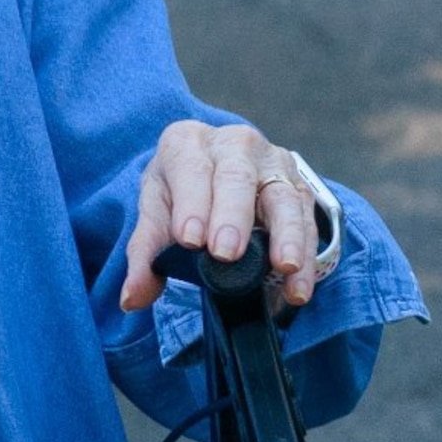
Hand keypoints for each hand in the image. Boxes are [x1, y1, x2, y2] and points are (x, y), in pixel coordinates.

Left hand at [119, 122, 328, 312]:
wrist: (216, 174)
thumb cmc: (182, 194)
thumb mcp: (156, 214)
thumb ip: (144, 255)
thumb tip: (133, 298)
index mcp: (188, 143)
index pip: (190, 168)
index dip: (192, 202)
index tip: (190, 240)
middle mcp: (234, 145)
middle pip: (237, 177)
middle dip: (233, 216)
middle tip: (226, 254)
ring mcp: (273, 164)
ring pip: (284, 196)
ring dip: (286, 235)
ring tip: (283, 267)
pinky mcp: (299, 188)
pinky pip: (308, 222)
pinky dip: (305, 257)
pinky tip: (298, 286)